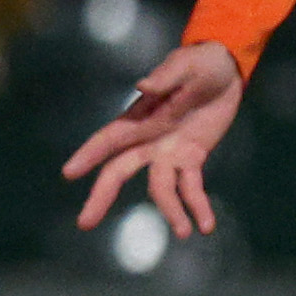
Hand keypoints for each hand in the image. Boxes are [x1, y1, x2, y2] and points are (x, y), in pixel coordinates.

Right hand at [62, 41, 244, 237]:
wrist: (226, 71)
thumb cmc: (199, 63)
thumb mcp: (186, 65)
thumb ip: (166, 77)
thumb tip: (144, 85)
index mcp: (140, 118)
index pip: (110, 138)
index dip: (90, 154)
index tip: (69, 172)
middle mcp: (148, 140)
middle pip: (119, 171)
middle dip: (102, 196)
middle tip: (84, 223)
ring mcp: (169, 153)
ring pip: (160, 188)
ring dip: (170, 210)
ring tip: (184, 233)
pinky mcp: (192, 158)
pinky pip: (192, 187)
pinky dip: (198, 206)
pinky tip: (205, 226)